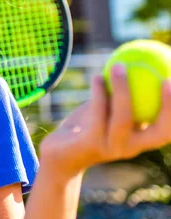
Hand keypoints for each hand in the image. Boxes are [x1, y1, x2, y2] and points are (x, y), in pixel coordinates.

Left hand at [39, 64, 170, 176]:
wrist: (58, 155)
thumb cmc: (86, 127)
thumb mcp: (107, 111)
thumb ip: (121, 96)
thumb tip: (135, 63)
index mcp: (141, 140)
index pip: (168, 129)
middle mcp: (131, 148)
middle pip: (160, 133)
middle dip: (169, 109)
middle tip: (164, 79)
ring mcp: (111, 148)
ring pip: (123, 119)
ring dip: (122, 89)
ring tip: (119, 66)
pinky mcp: (90, 144)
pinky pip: (97, 114)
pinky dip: (98, 93)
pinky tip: (96, 77)